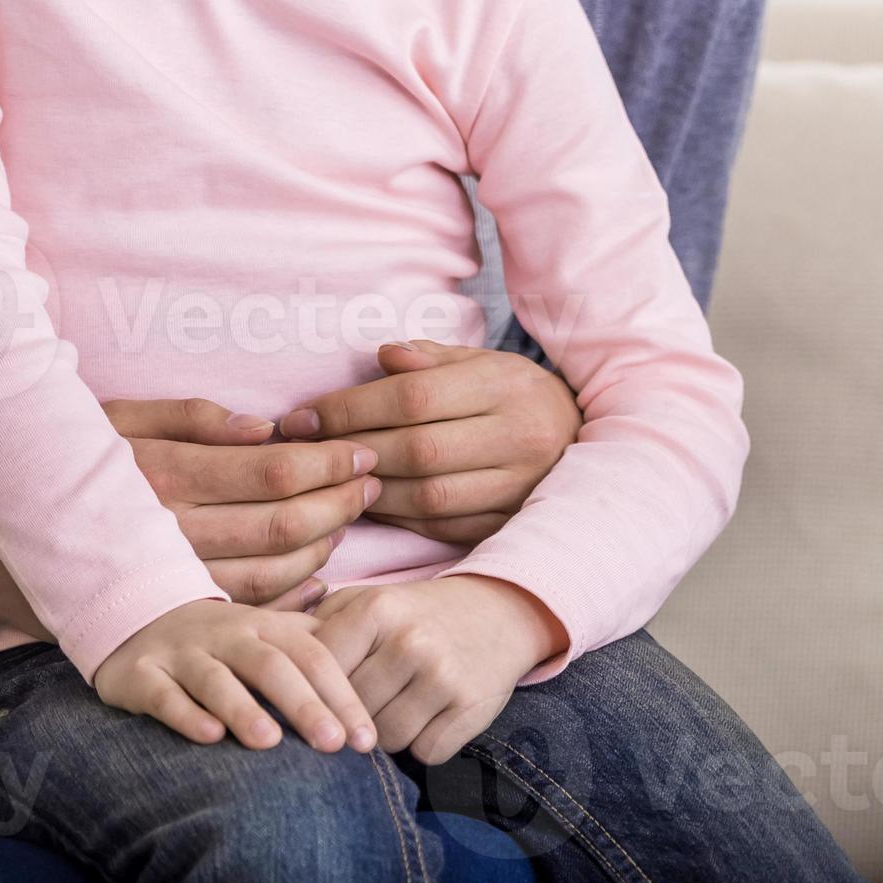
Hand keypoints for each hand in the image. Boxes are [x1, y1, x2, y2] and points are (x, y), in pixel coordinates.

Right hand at [94, 598, 374, 752]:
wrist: (136, 616)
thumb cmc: (222, 640)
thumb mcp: (268, 635)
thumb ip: (315, 650)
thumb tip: (377, 679)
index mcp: (267, 626)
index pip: (315, 657)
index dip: (342, 695)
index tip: (366, 739)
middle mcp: (228, 635)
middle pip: (272, 666)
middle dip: (306, 704)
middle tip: (334, 744)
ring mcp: (183, 653)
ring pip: (217, 679)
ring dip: (244, 709)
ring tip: (270, 743)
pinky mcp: (141, 675)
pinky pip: (165, 695)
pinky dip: (187, 714)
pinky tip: (210, 737)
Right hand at [103, 396, 381, 604]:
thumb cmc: (64, 458)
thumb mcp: (118, 415)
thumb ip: (194, 417)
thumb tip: (267, 427)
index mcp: (162, 471)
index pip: (273, 471)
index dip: (330, 463)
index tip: (364, 452)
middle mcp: (164, 530)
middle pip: (282, 525)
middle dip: (340, 504)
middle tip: (372, 484)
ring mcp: (161, 578)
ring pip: (267, 575)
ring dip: (320, 550)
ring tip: (345, 522)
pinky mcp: (158, 613)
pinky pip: (237, 610)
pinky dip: (286, 596)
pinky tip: (313, 575)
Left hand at [278, 343, 578, 545]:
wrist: (580, 439)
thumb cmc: (514, 395)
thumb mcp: (482, 362)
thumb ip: (430, 359)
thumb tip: (383, 356)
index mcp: (506, 385)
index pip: (414, 397)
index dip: (350, 408)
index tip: (302, 417)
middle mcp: (518, 436)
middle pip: (417, 449)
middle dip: (349, 450)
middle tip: (304, 451)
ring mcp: (518, 485)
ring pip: (427, 496)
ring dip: (369, 490)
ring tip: (331, 478)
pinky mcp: (509, 522)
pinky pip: (441, 527)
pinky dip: (398, 518)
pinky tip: (370, 502)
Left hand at [311, 575, 560, 764]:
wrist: (504, 609)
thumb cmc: (419, 613)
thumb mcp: (370, 600)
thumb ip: (317, 625)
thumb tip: (266, 670)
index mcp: (377, 610)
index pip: (318, 676)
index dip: (308, 699)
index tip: (305, 710)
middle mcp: (410, 642)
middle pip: (348, 715)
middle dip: (348, 721)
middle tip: (358, 713)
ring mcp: (444, 675)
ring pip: (384, 740)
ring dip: (385, 738)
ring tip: (396, 711)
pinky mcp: (472, 707)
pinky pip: (425, 753)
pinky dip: (424, 745)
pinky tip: (430, 719)